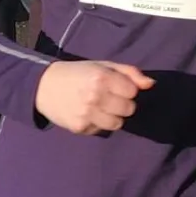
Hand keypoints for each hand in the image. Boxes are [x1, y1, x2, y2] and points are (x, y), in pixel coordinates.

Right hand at [35, 59, 154, 135]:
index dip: (127, 89)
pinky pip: (101, 130)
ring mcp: (87, 114)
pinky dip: (98, 123)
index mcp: (102, 77)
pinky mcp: (79, 127)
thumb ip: (130, 73)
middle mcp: (95, 96)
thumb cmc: (79, 73)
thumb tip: (151, 84)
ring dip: (113, 116)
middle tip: (110, 98)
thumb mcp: (104, 65)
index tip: (117, 86)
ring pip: (117, 124)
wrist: (44, 86)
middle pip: (128, 109)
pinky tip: (88, 113)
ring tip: (101, 107)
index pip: (133, 92)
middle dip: (123, 104)